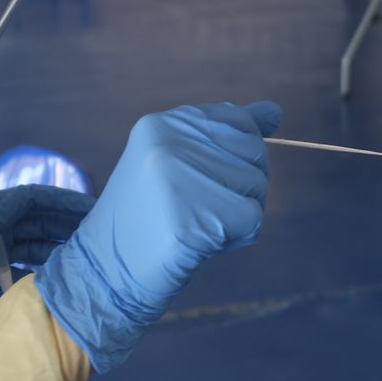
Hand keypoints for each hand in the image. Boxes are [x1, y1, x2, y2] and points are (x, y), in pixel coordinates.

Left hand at [0, 184, 94, 313]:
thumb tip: (23, 204)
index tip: (94, 210)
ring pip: (39, 251)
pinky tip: (68, 285)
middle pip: (43, 226)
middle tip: (107, 242)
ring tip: (95, 264)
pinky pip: (24, 277)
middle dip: (73, 229)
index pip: (35, 202)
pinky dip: (45, 278)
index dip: (64, 204)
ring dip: (65, 254)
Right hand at [37, 101, 281, 372]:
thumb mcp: (179, 161)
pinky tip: (200, 243)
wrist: (106, 269)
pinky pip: (252, 220)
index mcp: (164, 123)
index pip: (240, 121)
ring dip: (238, 215)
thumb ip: (226, 133)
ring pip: (258, 187)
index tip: (199, 181)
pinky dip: (236, 238)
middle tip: (195, 207)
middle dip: (240, 187)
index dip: (235, 158)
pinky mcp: (193, 217)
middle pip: (255, 155)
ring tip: (194, 224)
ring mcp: (180, 178)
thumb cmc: (148, 215)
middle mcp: (171, 141)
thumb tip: (275, 111)